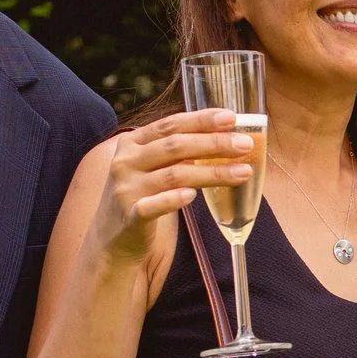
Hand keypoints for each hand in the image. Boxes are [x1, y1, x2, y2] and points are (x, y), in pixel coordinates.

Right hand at [88, 111, 257, 263]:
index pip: (170, 125)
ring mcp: (126, 190)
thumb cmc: (141, 197)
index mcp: (132, 143)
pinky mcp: (129, 217)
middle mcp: (126, 162)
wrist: (112, 240)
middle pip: (175, 146)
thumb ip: (177, 152)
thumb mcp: (151, 167)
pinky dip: (173, 199)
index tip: (230, 117)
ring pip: (174, 175)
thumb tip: (224, 137)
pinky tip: (193, 196)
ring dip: (212, 172)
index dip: (201, 119)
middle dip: (214, 143)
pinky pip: (153, 206)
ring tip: (243, 173)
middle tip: (245, 145)